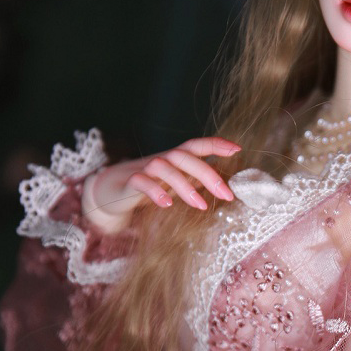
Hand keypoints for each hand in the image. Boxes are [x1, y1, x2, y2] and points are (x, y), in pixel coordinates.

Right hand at [81, 137, 239, 233]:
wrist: (112, 190)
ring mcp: (144, 169)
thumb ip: (197, 179)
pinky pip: (141, 182)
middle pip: (184, 157)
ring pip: (164, 167)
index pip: (197, 145)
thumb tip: (227, 185)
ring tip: (201, 205)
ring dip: (185, 185)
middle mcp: (162, 159)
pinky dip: (155, 192)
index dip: (216, 144)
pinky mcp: (129, 183)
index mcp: (176, 157)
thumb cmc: (152, 185)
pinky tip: (167, 204)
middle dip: (208, 174)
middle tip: (227, 194)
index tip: (238, 149)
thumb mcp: (177, 181)